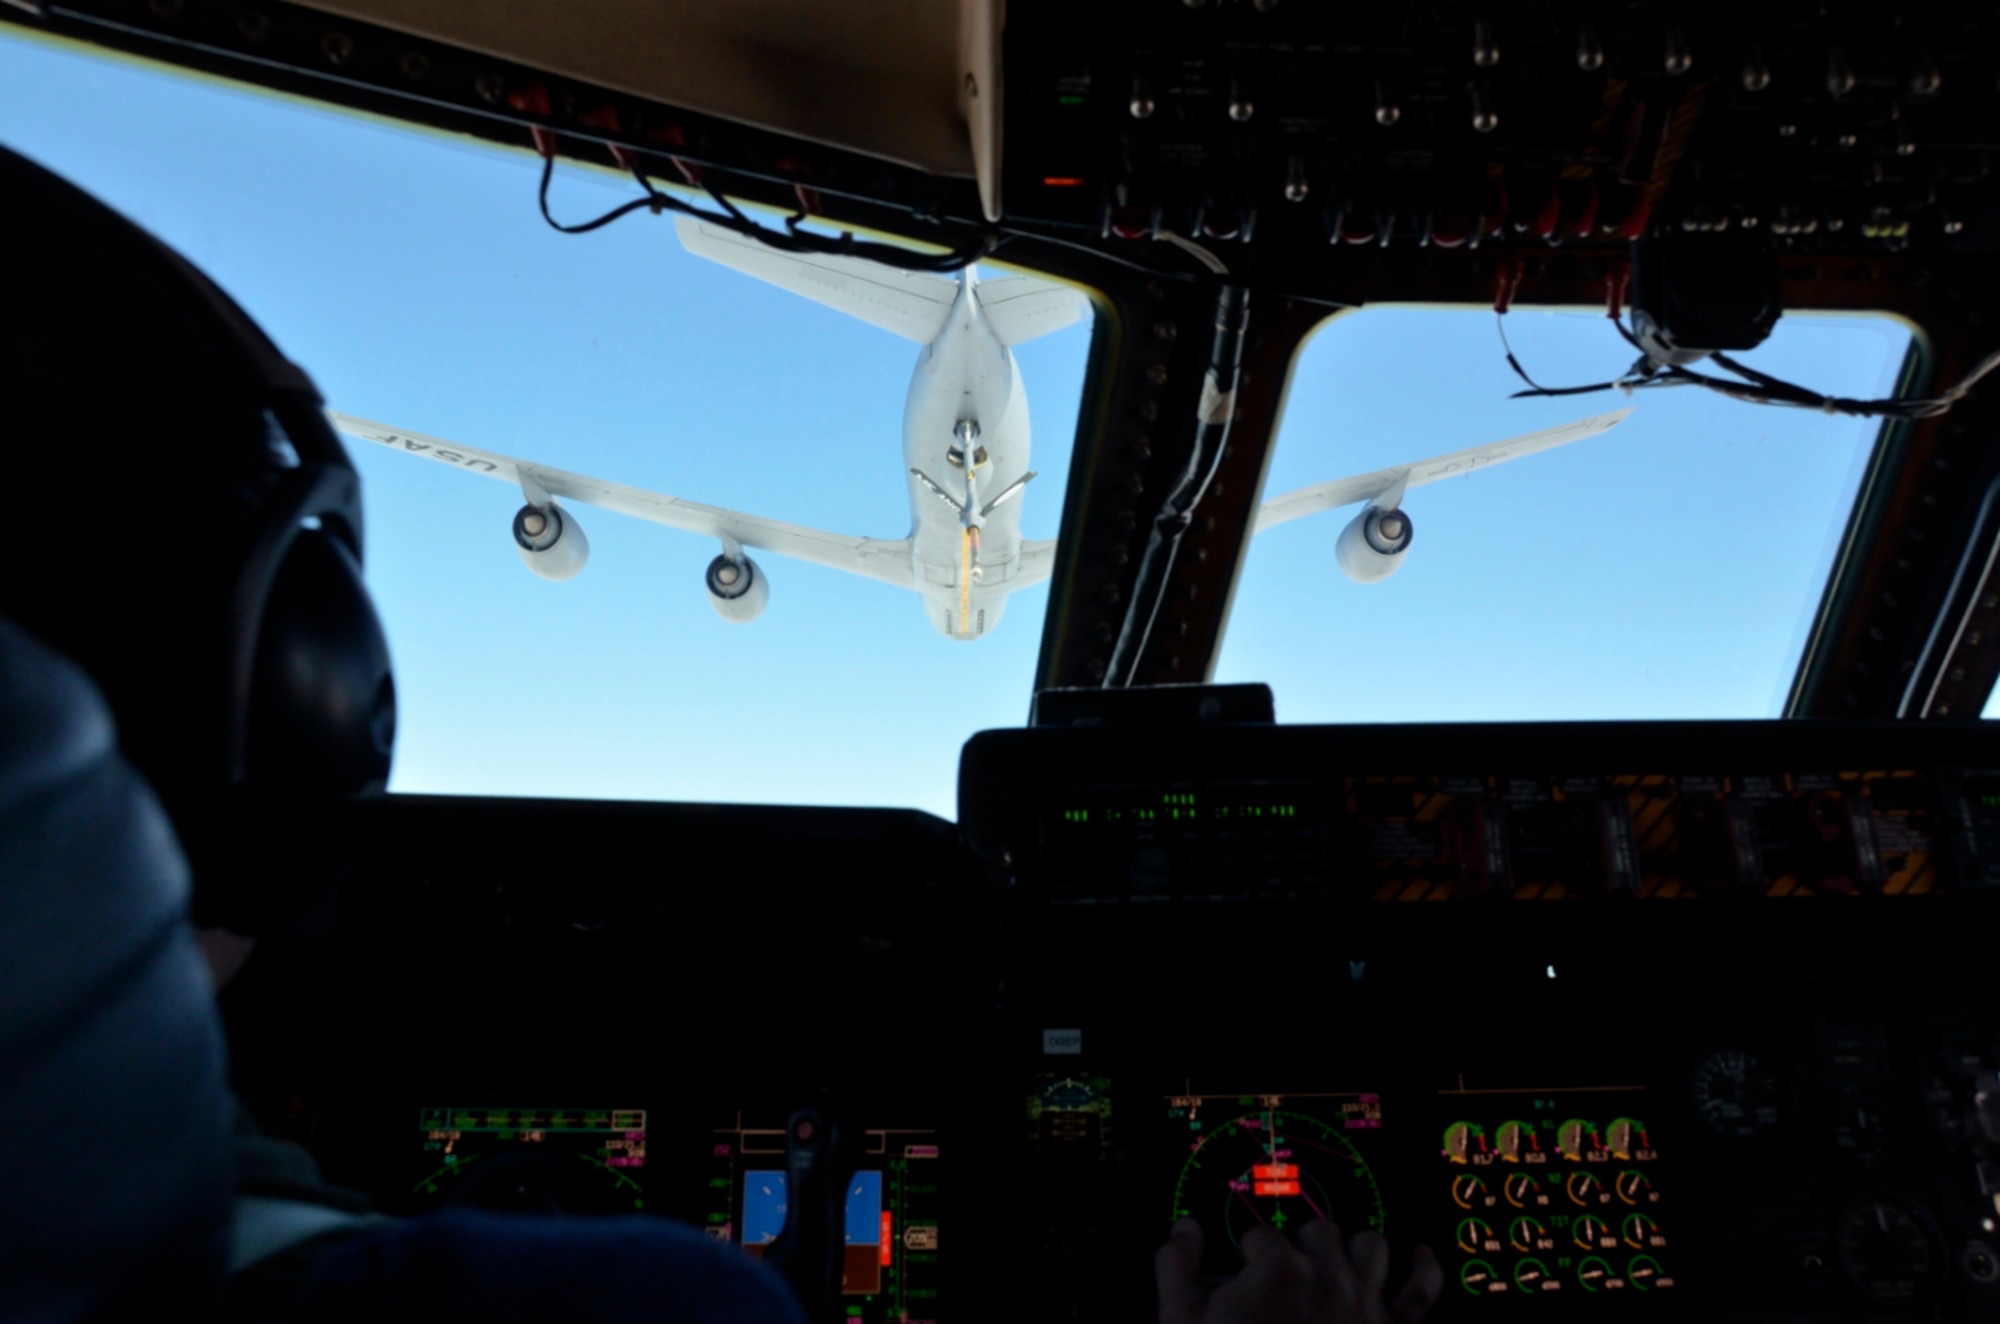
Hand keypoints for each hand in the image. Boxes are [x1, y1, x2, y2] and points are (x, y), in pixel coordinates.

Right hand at [1156, 1218, 1442, 1323]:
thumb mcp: (1182, 1321)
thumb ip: (1177, 1266)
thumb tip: (1183, 1231)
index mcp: (1278, 1270)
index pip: (1260, 1237)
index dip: (1248, 1253)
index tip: (1243, 1270)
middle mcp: (1329, 1278)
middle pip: (1319, 1231)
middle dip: (1300, 1244)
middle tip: (1285, 1270)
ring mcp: (1367, 1305)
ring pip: (1371, 1246)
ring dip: (1353, 1248)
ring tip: (1337, 1260)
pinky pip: (1422, 1291)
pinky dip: (1424, 1269)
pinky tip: (1420, 1257)